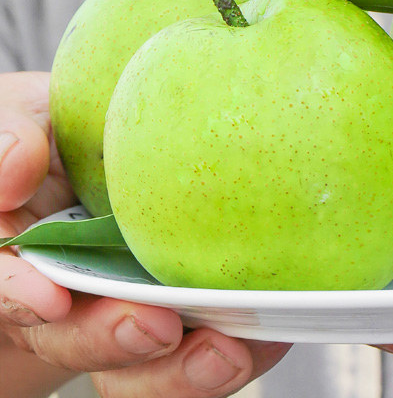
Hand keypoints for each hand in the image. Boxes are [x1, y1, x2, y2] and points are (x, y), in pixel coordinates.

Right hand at [0, 71, 290, 396]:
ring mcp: (122, 311)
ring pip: (137, 366)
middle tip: (157, 329)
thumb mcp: (27, 119)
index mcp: (22, 253)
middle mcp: (64, 295)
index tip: (51, 300)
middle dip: (113, 341)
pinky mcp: (181, 315)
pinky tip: (268, 331)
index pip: (11, 287)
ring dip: (180, 371)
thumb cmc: (57, 131)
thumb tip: (13, 168)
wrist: (106, 147)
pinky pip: (200, 346)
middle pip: (74, 339)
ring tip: (227, 352)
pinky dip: (235, 349)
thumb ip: (16, 137)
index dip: (20, 300)